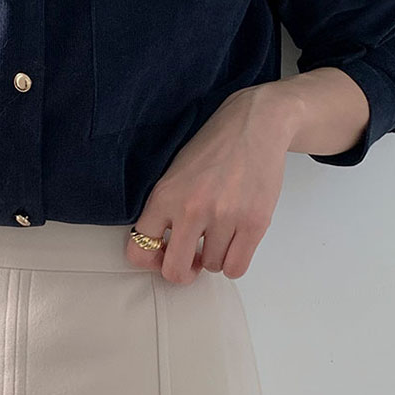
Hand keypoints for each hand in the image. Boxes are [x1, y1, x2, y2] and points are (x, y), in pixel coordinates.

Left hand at [125, 86, 291, 282]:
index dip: (150, 259)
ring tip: (221, 232)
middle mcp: (192, 209)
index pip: (139, 250)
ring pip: (212, 268)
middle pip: (175, 271)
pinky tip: (235, 240)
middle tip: (192, 258)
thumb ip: (166, 209)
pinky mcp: (254, 223)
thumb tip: (162, 249)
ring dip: (215, 257)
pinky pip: (237, 268)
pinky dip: (234, 261)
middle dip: (183, 270)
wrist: (255, 124)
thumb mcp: (176, 171)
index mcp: (165, 195)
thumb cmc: (215, 146)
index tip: (163, 252)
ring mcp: (224, 217)